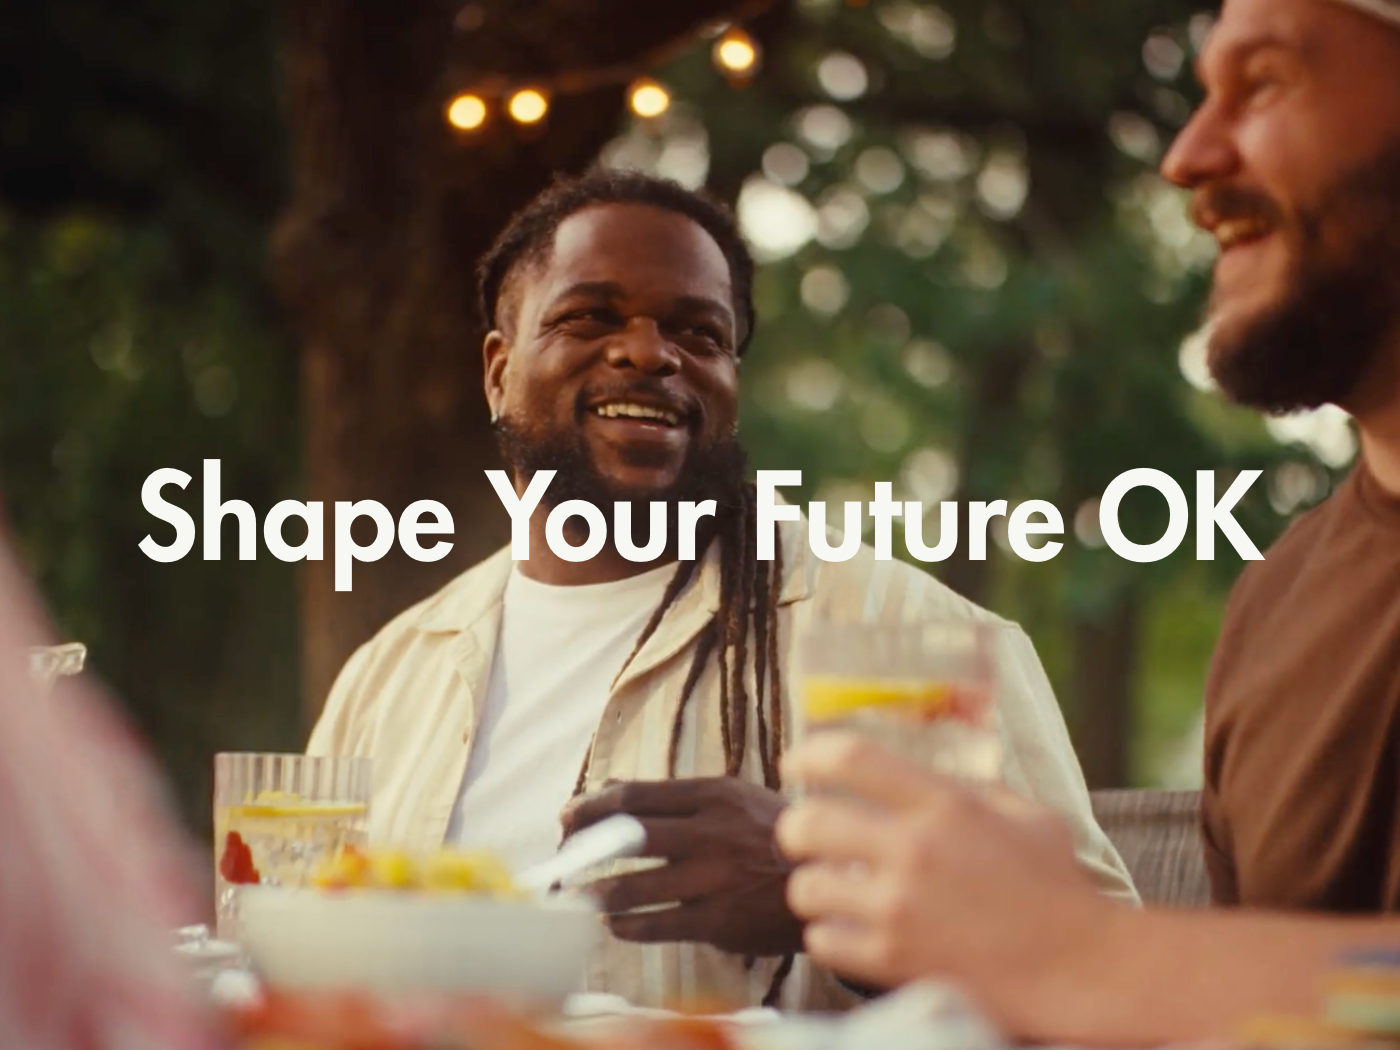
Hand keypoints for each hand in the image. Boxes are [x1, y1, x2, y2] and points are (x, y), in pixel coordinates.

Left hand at [560, 777, 803, 956]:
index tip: (567, 814)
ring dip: (598, 893)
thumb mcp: (733, 798)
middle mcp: (711, 832)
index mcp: (713, 794)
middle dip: (584, 846)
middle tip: (562, 854)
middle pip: (628, 836)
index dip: (592, 805)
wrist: (829, 879)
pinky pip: (659, 925)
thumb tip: (610, 787)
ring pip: (636, 886)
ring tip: (580, 896)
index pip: (636, 795)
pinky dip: (629, 926)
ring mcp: (714, 878)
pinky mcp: (719, 920)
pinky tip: (616, 925)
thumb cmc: (774, 834)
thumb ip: (674, 796)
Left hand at [776, 733, 1114, 1032]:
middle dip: (794, 826)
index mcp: (944, 805)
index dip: (809, 753)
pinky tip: (847, 929)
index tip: (795, 761)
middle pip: (808, 822)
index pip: (850, 758)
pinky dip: (827, 935)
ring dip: (811, 885)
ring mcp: (899, 909)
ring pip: (805, 887)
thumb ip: (977, 789)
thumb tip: (939, 770)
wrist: (1080, 969)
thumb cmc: (1059, 890)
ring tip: (827, 887)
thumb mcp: (1028, 817)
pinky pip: (821, 941)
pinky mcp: (892, 961)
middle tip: (801, 832)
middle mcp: (913, 851)